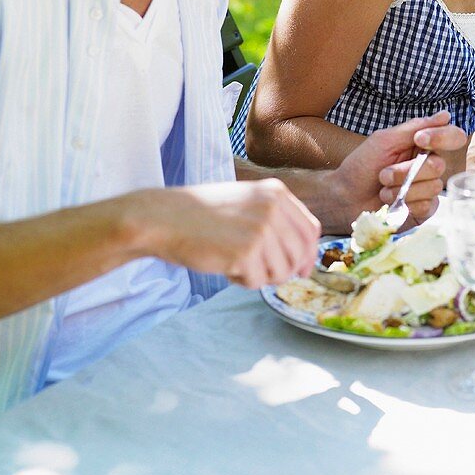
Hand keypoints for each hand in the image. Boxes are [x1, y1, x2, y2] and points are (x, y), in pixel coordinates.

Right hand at [142, 180, 320, 287]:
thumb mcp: (246, 203)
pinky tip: (224, 265)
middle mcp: (273, 207)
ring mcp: (261, 228)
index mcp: (276, 192)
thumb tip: (304, 260)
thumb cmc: (202, 215)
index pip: (310, 229)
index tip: (300, 269)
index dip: (308, 254)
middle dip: (285, 271)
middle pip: (301, 254)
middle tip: (261, 272)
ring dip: (261, 276)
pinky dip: (243, 280)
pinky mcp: (246, 252)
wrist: (163, 218)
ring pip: (282, 272)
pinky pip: (258, 282)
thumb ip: (276, 222)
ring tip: (236, 262)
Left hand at [334, 111, 465, 226]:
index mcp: (422, 145)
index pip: (453, 137)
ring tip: (384, 190)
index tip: (419, 139)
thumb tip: (445, 115)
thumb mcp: (385, 140)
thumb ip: (415, 127)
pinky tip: (392, 203)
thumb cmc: (361, 165)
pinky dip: (407, 203)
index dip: (442, 137)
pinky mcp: (424, 210)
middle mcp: (429, 165)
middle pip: (439, 165)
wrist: (345, 197)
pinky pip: (428, 206)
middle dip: (407, 171)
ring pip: (433, 187)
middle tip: (383, 174)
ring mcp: (427, 188)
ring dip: (402, 189)